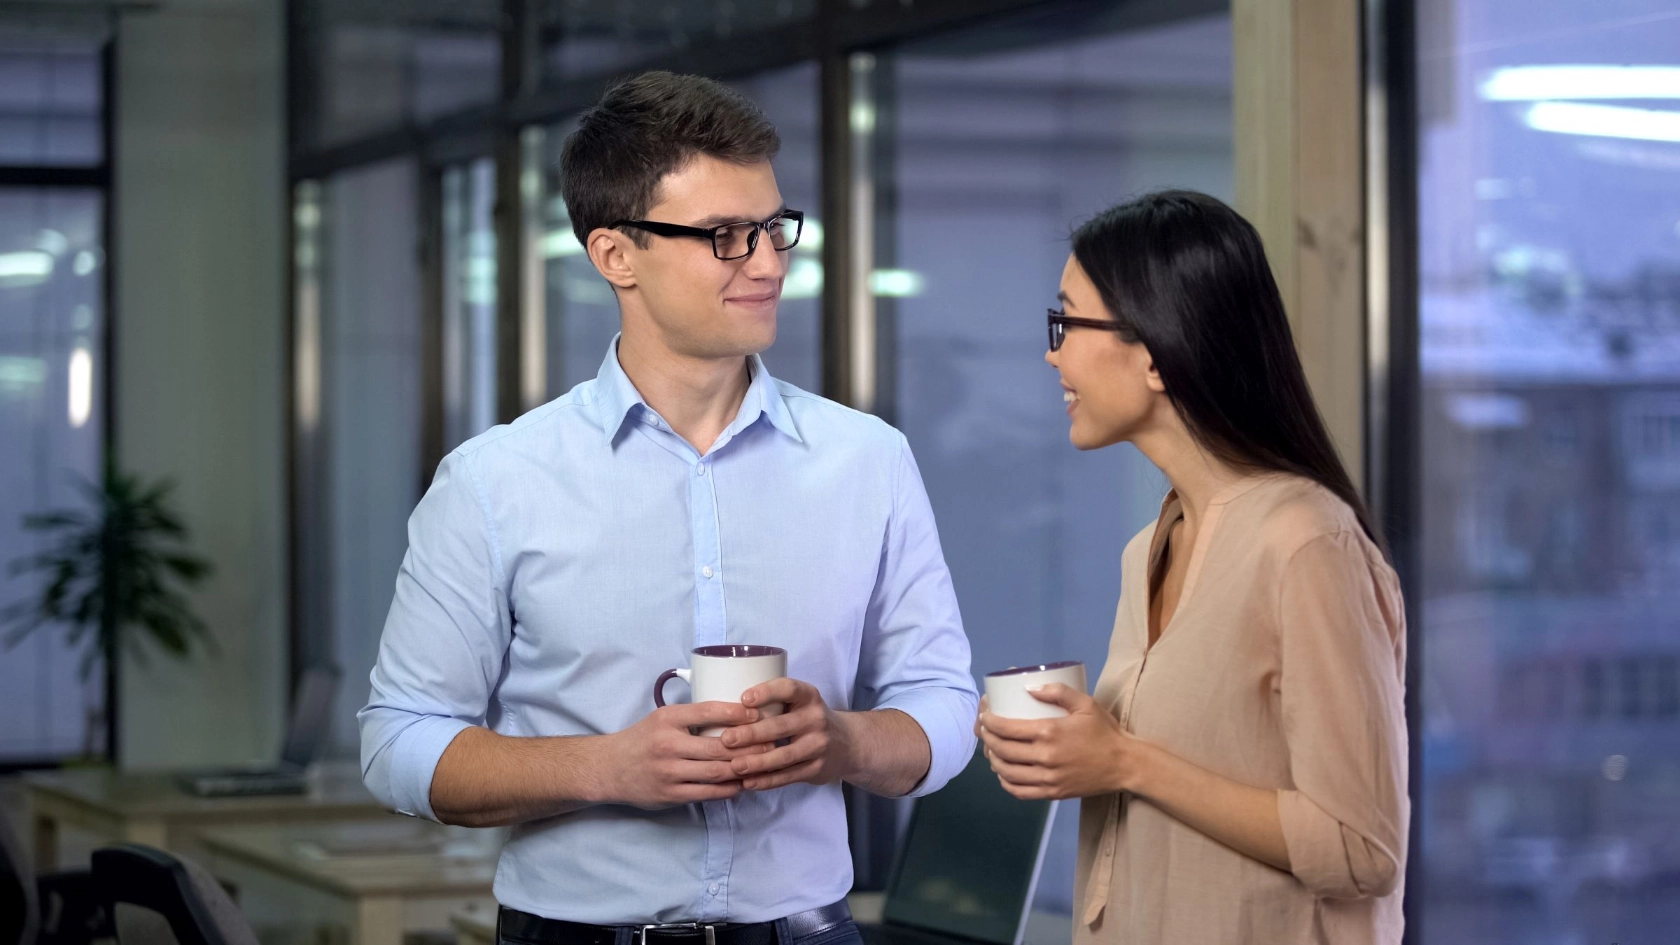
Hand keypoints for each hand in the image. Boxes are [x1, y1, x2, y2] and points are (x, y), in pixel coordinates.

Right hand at [601, 701, 771, 809]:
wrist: (609, 768)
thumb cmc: (642, 739)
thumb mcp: (662, 718)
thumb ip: (691, 716)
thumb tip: (735, 712)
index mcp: (667, 719)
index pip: (707, 711)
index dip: (736, 712)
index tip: (757, 713)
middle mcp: (668, 745)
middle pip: (718, 747)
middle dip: (749, 746)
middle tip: (772, 742)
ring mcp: (669, 772)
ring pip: (717, 772)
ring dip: (744, 769)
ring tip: (764, 764)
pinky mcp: (671, 795)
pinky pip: (708, 793)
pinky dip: (729, 789)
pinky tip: (744, 783)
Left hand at [722, 678, 855, 790]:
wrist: (848, 744)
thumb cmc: (809, 719)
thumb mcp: (801, 703)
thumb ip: (775, 704)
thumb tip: (728, 709)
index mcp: (809, 696)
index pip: (789, 688)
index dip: (767, 692)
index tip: (744, 699)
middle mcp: (816, 719)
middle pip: (781, 726)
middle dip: (752, 733)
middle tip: (726, 739)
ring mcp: (819, 745)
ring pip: (784, 756)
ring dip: (757, 762)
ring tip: (734, 766)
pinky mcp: (817, 769)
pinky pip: (788, 776)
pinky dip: (767, 781)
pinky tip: (748, 782)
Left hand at [977, 684, 1149, 800]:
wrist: (1124, 765)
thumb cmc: (1104, 732)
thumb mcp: (1085, 704)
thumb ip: (1058, 691)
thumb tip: (1028, 688)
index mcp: (1050, 732)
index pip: (1006, 728)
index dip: (989, 722)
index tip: (985, 715)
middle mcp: (1045, 757)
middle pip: (1002, 750)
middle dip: (986, 738)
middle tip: (984, 730)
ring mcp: (1048, 778)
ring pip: (1007, 772)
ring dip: (993, 760)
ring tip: (991, 750)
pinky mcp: (1053, 793)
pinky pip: (1020, 791)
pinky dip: (1005, 783)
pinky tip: (1003, 773)